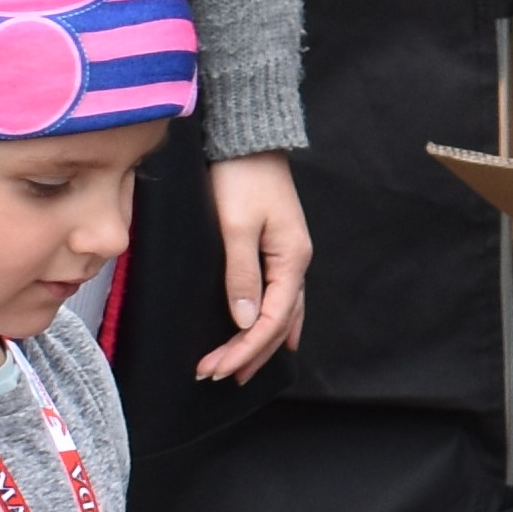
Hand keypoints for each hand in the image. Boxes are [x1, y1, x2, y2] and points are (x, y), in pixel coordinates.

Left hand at [197, 151, 311, 384]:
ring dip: (261, 345)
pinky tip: (273, 336)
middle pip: (278, 325)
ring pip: (282, 315)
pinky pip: (282, 298)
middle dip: (249, 355)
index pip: (270, 322)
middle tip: (218, 376)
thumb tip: (245, 321)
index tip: (216, 368)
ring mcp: (290, 257)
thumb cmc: (241, 174)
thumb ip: (241, 274)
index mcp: (291, 260)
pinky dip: (276, 323)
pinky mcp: (278, 248)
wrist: (248, 136)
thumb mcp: (236, 225)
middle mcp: (296, 263)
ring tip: (242, 369)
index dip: (244, 350)